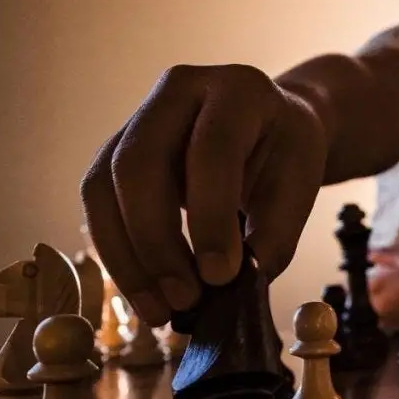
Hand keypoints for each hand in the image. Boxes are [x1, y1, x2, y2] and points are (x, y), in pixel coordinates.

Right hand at [80, 64, 327, 326]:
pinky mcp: (115, 151)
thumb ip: (272, 234)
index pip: (212, 148)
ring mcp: (139, 117)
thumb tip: (231, 291)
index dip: (210, 215)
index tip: (221, 276)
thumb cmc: (286, 153)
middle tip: (185, 299)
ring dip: (128, 258)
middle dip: (156, 241)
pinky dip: (119, 256)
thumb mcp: (299, 186)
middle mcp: (180, 89)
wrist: (270, 128)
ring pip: (105, 187)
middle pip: (139, 163)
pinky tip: (147, 294)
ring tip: (163, 311)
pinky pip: (98, 206)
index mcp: (238, 88)